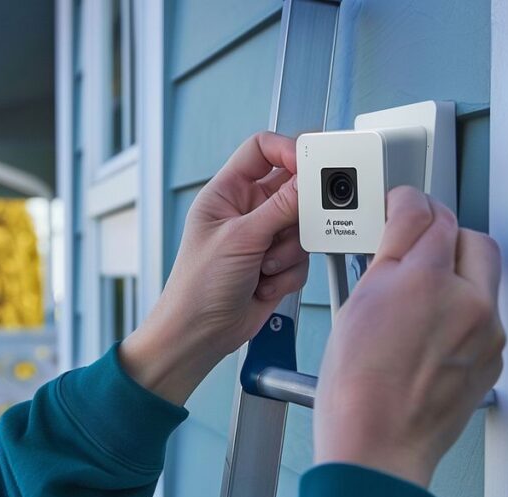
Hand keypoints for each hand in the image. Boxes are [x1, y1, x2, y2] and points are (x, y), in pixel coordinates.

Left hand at [120, 132, 308, 403]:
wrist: (200, 335)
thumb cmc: (198, 286)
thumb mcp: (239, 239)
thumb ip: (279, 208)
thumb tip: (308, 182)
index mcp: (227, 193)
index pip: (261, 150)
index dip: (288, 150)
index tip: (309, 165)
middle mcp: (247, 211)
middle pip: (291, 190)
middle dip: (295, 215)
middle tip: (294, 226)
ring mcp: (264, 238)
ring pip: (302, 227)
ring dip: (287, 252)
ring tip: (263, 268)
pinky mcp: (278, 264)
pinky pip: (303, 257)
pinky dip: (288, 274)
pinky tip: (264, 285)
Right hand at [313, 187, 504, 486]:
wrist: (379, 446)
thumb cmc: (357, 394)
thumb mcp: (355, 308)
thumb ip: (387, 262)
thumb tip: (399, 239)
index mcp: (423, 281)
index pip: (424, 213)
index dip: (408, 203)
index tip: (403, 205)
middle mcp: (465, 300)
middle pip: (467, 235)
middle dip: (442, 231)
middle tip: (418, 241)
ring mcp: (486, 330)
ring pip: (483, 273)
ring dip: (457, 269)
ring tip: (424, 288)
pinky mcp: (493, 355)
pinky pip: (487, 312)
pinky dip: (465, 309)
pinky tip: (432, 328)